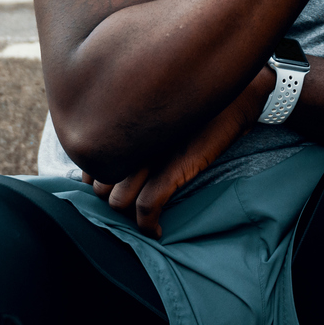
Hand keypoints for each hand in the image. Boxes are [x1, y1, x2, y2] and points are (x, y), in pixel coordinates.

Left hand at [87, 68, 269, 235]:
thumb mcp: (156, 111)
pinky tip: (155, 229)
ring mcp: (151, 154)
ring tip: (142, 212)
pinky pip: (148, 206)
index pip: (88, 162)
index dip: (96, 178)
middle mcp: (130, 139)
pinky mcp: (175, 168)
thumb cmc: (196, 102)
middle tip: (130, 197)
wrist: (235, 95)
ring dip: (127, 213)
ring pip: (117, 200)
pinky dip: (148, 224)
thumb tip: (107, 154)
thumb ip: (131, 127)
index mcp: (120, 123)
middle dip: (110, 196)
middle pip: (98, 186)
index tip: (112, 182)